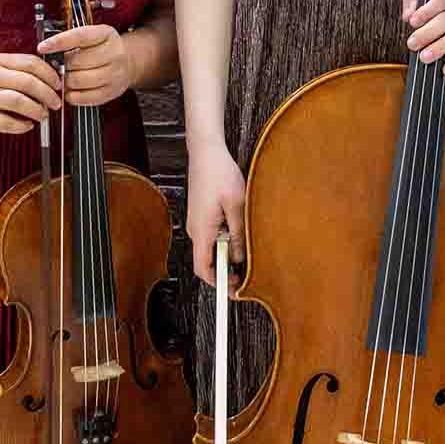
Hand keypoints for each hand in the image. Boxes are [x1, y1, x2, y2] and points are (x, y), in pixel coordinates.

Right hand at [0, 53, 63, 133]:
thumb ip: (19, 69)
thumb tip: (51, 79)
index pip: (31, 63)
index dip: (50, 75)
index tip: (59, 84)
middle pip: (27, 82)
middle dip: (47, 94)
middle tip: (55, 103)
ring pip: (17, 101)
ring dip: (36, 110)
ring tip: (42, 115)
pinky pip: (6, 122)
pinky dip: (21, 125)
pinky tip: (27, 125)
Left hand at [39, 23, 130, 106]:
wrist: (128, 62)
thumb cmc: (103, 49)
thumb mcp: (93, 36)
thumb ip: (72, 41)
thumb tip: (46, 51)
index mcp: (107, 34)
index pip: (80, 36)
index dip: (58, 42)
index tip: (42, 47)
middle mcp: (115, 53)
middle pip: (77, 61)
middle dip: (61, 65)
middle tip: (56, 67)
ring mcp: (115, 73)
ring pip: (80, 80)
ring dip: (65, 81)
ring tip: (63, 78)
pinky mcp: (112, 91)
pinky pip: (86, 97)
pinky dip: (72, 95)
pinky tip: (70, 90)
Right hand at [185, 137, 247, 287]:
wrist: (206, 152)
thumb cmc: (220, 174)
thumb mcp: (237, 205)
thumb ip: (239, 234)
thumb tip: (240, 257)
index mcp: (201, 231)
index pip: (203, 269)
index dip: (218, 283)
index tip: (234, 290)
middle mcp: (195, 230)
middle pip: (208, 260)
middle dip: (226, 269)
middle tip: (249, 272)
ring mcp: (197, 222)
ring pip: (212, 247)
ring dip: (228, 251)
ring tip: (248, 246)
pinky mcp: (201, 215)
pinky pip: (213, 235)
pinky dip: (226, 239)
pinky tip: (240, 229)